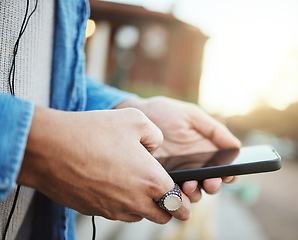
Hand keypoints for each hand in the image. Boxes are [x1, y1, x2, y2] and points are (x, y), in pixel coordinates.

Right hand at [17, 106, 191, 223]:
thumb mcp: (135, 120)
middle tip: (165, 197)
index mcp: (151, 181)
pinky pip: (116, 212)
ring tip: (137, 186)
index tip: (186, 205)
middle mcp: (134, 201)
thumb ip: (155, 135)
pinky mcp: (93, 210)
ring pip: (138, 216)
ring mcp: (112, 209)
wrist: (50, 148)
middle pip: (161, 217)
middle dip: (168, 209)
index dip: (185, 205)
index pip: (178, 204)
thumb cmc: (93, 131)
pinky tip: (114, 184)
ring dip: (144, 206)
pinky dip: (122, 204)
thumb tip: (155, 148)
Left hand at [115, 96, 240, 200]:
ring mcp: (177, 174)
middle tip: (210, 181)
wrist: (136, 117)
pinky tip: (176, 188)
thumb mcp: (191, 116)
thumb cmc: (165, 113)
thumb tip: (236, 146)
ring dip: (195, 192)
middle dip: (213, 185)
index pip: (222, 169)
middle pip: (210, 184)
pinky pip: (172, 192)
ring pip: (193, 192)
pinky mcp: (160, 179)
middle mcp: (194, 166)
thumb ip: (214, 129)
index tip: (228, 174)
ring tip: (189, 184)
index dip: (229, 175)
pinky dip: (176, 194)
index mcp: (205, 151)